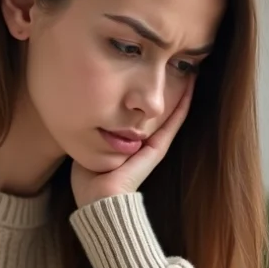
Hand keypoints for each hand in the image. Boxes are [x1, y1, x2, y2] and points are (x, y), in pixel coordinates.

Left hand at [72, 76, 195, 207]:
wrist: (99, 201)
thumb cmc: (88, 181)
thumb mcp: (86, 148)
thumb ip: (89, 133)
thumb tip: (78, 116)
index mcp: (127, 143)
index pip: (139, 116)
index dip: (144, 97)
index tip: (148, 74)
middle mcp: (143, 143)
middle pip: (157, 112)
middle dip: (164, 91)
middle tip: (174, 66)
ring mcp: (153, 146)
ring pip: (169, 113)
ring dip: (180, 93)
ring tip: (189, 71)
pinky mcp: (157, 149)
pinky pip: (173, 122)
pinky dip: (183, 104)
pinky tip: (190, 85)